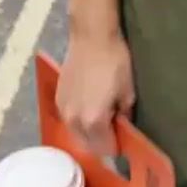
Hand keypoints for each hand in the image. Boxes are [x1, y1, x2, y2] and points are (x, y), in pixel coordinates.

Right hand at [55, 28, 136, 159]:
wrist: (91, 37)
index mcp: (94, 121)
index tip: (123, 140)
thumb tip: (121, 126)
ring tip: (101, 121)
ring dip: (88, 134)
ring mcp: (63, 110)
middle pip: (88, 145)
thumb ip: (124, 115)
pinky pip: (69, 120)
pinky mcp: (58, 99)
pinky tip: (88, 110)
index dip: (116, 147)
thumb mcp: (128, 91)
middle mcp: (75, 120)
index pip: (105, 148)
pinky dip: (78, 122)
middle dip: (101, 144)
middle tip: (113, 133)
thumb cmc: (114, 63)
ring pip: (76, 134)